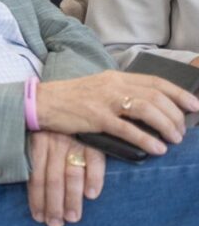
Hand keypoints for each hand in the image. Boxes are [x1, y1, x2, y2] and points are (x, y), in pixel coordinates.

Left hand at [27, 131, 104, 225]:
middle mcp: (55, 144)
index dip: (37, 199)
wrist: (74, 99)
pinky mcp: (94, 140)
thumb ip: (36, 160)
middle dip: (54, 204)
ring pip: (71, 174)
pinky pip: (94, 161)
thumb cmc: (51, 124)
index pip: (35, 177)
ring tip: (72, 217)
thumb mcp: (37, 135)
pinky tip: (92, 195)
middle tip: (56, 224)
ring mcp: (75, 142)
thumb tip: (34, 190)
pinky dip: (94, 178)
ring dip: (72, 198)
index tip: (39, 217)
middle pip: (53, 179)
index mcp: (37, 144)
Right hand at [36, 71, 198, 155]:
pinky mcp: (96, 118)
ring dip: (166, 125)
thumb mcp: (98, 88)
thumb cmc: (70, 98)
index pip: (156, 82)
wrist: (42, 102)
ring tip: (174, 139)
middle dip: (176, 115)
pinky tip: (157, 148)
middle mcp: (113, 85)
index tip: (195, 106)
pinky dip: (147, 139)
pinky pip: (128, 129)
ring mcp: (104, 101)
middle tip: (182, 131)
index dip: (179, 94)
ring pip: (146, 110)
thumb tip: (147, 105)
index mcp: (116, 77)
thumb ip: (120, 92)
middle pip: (156, 97)